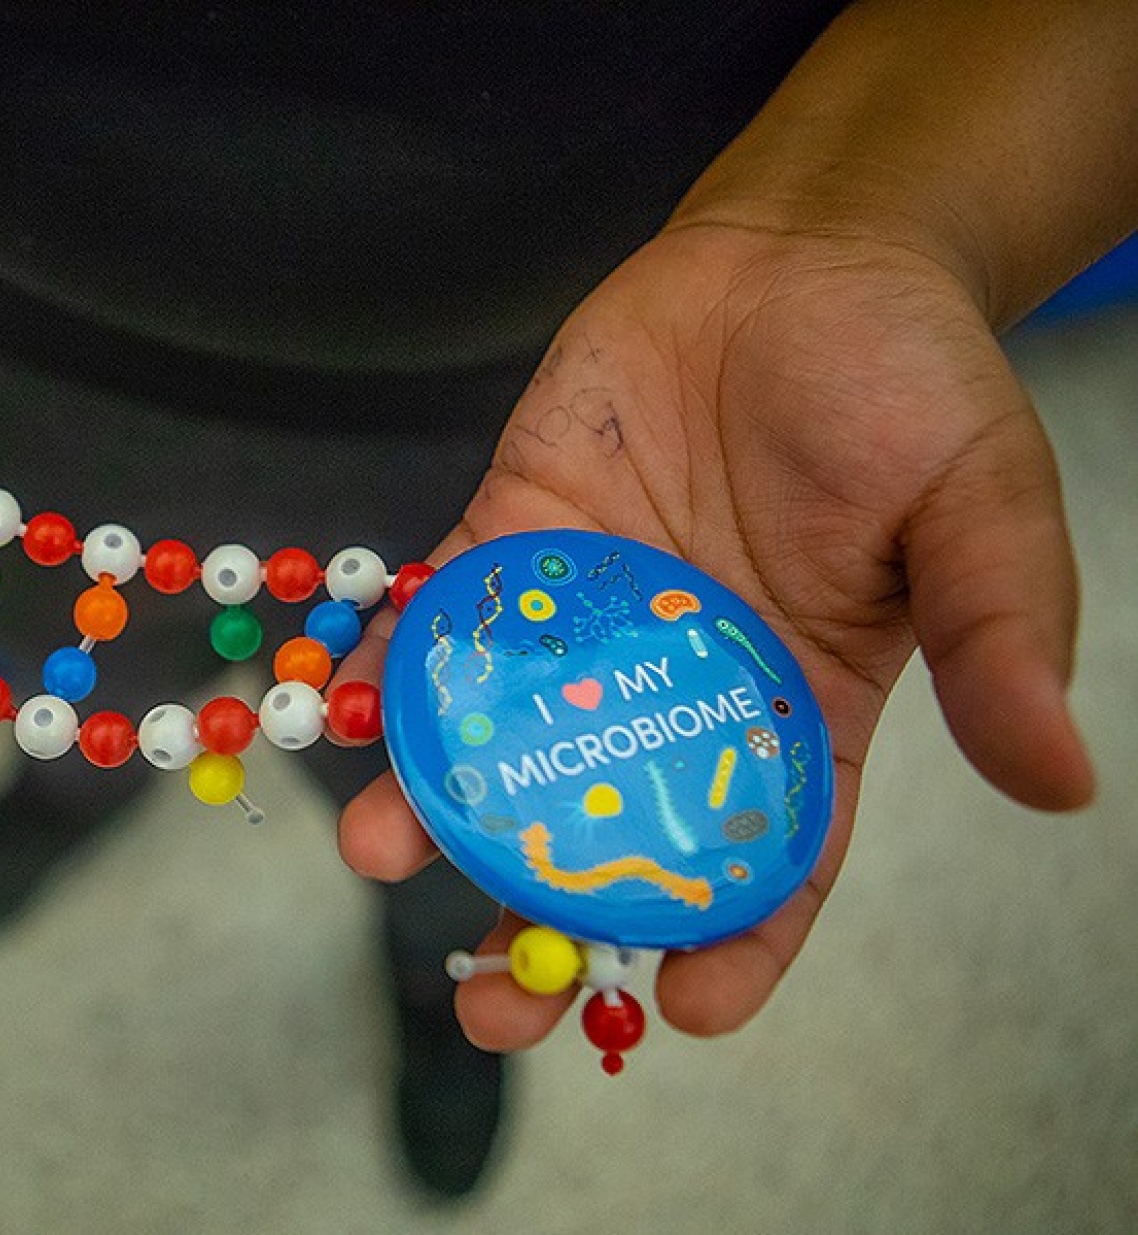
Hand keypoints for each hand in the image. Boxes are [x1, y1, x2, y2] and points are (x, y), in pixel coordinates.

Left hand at [335, 222, 1097, 1044]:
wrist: (800, 255)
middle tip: (488, 997)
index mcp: (803, 710)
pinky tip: (350, 715)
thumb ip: (999, 637)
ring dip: (437, 806)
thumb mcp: (980, 505)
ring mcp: (587, 625)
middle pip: (606, 836)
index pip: (768, 858)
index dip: (733, 942)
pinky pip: (443, 621)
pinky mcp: (513, 545)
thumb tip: (1060, 783)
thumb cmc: (908, 378)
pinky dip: (394, 670)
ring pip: (504, 744)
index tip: (685, 1010)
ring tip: (381, 850)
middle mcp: (680, 690)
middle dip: (543, 920)